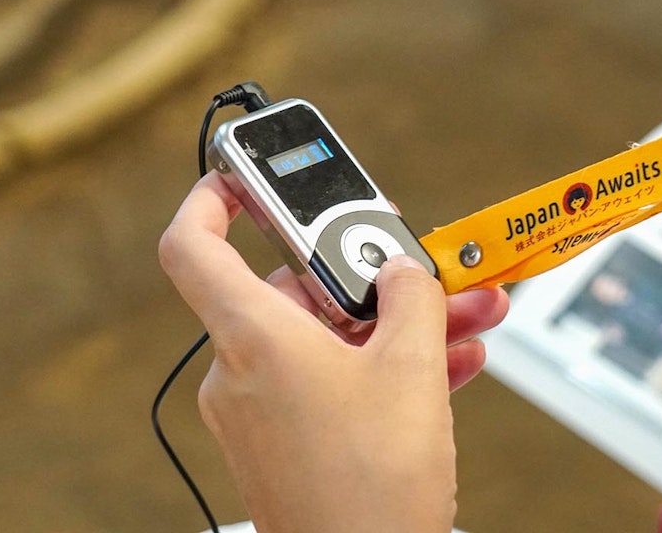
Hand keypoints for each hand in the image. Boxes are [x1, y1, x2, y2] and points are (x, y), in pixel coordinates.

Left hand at [158, 173, 508, 532]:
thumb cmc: (375, 487)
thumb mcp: (412, 367)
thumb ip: (410, 294)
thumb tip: (403, 270)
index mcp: (255, 340)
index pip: (193, 247)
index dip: (211, 198)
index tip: (240, 174)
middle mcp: (243, 373)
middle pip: (296, 291)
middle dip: (374, 278)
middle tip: (427, 266)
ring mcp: (261, 413)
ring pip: (328, 340)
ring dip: (397, 325)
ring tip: (468, 318)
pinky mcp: (284, 444)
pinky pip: (331, 381)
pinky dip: (381, 367)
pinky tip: (449, 364)